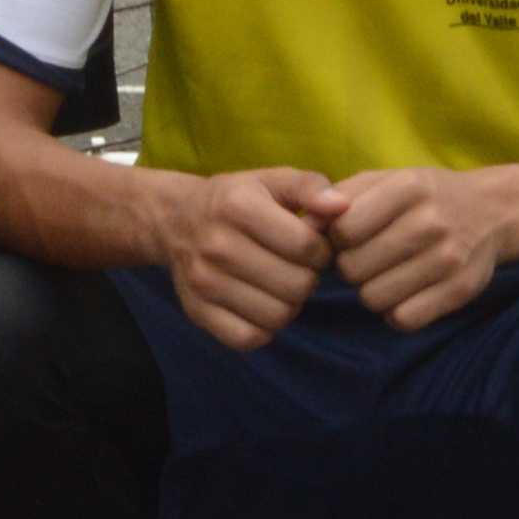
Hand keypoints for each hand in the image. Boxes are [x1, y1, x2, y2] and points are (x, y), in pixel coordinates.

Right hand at [153, 164, 335, 353]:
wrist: (177, 221)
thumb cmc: (238, 200)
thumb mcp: (272, 181)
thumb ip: (310, 187)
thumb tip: (341, 207)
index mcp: (238, 205)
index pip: (305, 246)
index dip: (322, 251)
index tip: (313, 247)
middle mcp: (216, 244)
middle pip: (295, 285)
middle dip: (307, 279)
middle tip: (297, 268)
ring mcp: (203, 281)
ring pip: (277, 316)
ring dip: (289, 305)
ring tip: (280, 285)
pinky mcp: (197, 311)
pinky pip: (250, 338)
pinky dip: (264, 328)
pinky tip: (262, 305)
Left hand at [320, 165, 517, 329]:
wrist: (492, 211)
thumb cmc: (424, 197)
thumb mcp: (386, 180)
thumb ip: (343, 197)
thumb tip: (305, 225)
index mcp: (408, 186)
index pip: (343, 228)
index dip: (336, 238)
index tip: (348, 236)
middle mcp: (430, 221)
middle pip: (354, 268)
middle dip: (351, 267)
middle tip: (367, 258)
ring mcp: (449, 258)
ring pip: (374, 298)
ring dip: (371, 291)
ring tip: (385, 274)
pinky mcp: (460, 291)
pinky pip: (403, 319)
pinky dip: (395, 312)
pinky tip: (404, 292)